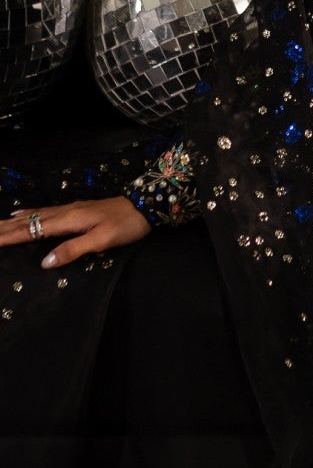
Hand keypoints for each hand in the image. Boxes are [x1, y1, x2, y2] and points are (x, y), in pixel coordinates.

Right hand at [0, 197, 151, 267]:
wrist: (144, 206)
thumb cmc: (125, 225)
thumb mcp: (101, 240)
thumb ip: (73, 250)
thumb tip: (45, 262)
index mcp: (68, 220)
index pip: (32, 230)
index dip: (10, 236)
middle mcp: (64, 212)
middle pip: (28, 221)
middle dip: (5, 228)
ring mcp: (69, 209)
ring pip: (33, 215)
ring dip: (12, 221)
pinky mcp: (75, 210)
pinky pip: (43, 212)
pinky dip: (27, 214)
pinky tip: (20, 214)